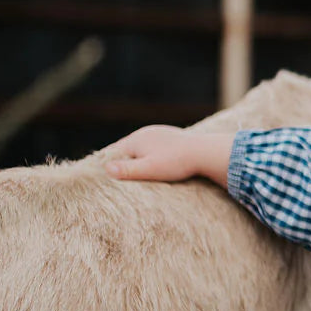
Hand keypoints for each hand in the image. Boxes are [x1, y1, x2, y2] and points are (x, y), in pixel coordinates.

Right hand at [103, 126, 232, 186]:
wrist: (204, 152)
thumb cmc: (176, 162)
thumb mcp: (148, 169)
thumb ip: (127, 170)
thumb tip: (106, 169)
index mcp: (136, 139)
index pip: (114, 152)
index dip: (109, 164)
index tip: (106, 177)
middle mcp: (145, 132)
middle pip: (128, 149)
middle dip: (125, 162)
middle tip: (120, 177)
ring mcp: (159, 133)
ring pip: (143, 148)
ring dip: (140, 159)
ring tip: (139, 172)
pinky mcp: (171, 137)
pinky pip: (156, 148)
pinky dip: (154, 156)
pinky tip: (159, 165)